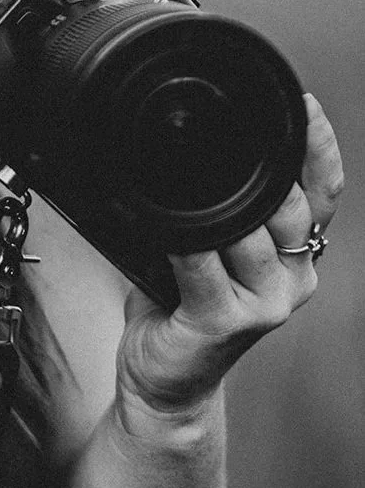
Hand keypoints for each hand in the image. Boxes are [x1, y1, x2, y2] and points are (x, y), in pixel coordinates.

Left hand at [116, 92, 342, 415]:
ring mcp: (265, 304)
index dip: (320, 148)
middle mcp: (293, 278)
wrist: (166, 381)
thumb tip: (195, 150)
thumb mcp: (212, 248)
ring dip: (219, 210)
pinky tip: (171, 231)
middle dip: (265, 174)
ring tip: (188, 186)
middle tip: (227, 139)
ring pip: (250, 235)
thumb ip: (223, 209)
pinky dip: (186, 244)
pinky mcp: (226, 323)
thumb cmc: (182, 307)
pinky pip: (204, 269)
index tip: (304, 106)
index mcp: (295, 253)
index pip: (322, 192)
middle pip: (291, 207)